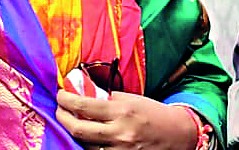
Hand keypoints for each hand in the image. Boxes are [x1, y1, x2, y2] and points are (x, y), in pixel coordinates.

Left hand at [56, 90, 196, 149]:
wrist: (178, 134)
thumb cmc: (152, 113)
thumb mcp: (130, 99)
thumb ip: (105, 98)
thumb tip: (80, 94)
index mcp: (122, 111)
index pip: (83, 106)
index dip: (65, 100)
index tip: (60, 95)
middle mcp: (120, 133)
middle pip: (78, 129)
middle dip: (62, 118)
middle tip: (59, 110)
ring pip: (84, 144)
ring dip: (74, 132)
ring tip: (72, 121)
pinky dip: (88, 144)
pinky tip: (86, 135)